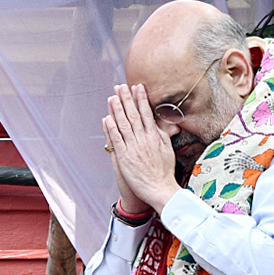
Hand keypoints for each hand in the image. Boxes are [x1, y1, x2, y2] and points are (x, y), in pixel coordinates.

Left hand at [103, 84, 179, 212]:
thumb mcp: (167, 148)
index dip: (140, 98)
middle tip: (121, 86)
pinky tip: (106, 118)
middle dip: (127, 99)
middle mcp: (143, 139)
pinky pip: (116, 140)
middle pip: (133, 115)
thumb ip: (163, 134)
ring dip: (117, 110)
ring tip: (112, 97)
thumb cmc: (164, 171)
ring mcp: (133, 148)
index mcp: (154, 135)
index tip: (137, 86)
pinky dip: (111, 129)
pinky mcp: (124, 158)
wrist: (160, 188)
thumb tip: (161, 122)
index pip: (146, 112)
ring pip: (123, 125)